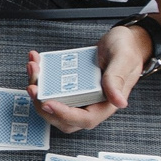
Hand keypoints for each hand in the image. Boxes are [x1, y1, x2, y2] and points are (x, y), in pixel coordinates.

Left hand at [28, 26, 146, 132]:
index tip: (47, 102)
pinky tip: (37, 60)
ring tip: (34, 67)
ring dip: (38, 89)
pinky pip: (51, 87)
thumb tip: (119, 102)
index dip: (64, 114)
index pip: (83, 119)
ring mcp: (79, 96)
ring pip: (52, 103)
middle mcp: (90, 103)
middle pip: (62, 117)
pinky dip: (40, 76)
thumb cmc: (127, 51)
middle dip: (43, 104)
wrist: (124, 42)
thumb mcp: (123, 60)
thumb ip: (117, 80)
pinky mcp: (70, 85)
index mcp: (106, 104)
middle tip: (33, 86)